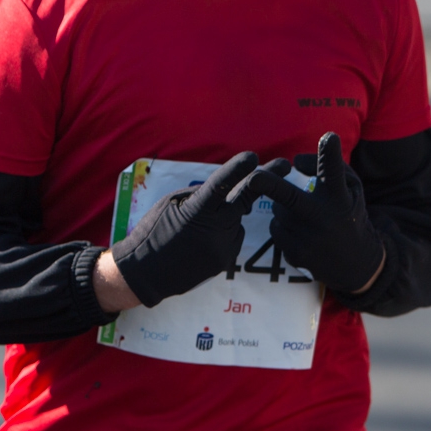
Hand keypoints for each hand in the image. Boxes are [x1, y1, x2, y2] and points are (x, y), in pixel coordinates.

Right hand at [108, 151, 266, 308]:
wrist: (145, 274)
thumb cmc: (153, 232)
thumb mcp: (171, 204)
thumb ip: (200, 194)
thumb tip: (228, 187)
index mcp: (195, 210)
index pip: (221, 185)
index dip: (238, 169)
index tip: (254, 156)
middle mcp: (213, 230)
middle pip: (245, 199)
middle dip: (264, 180)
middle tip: (286, 164)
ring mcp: (222, 248)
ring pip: (236, 220)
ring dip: (228, 215)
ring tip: (198, 228)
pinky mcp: (225, 262)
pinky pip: (233, 238)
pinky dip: (224, 234)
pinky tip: (201, 242)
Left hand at [250, 132, 386, 294]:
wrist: (356, 263)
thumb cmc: (348, 213)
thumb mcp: (351, 188)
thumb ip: (328, 166)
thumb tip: (295, 161)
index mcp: (340, 197)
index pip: (334, 172)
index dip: (330, 155)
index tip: (328, 138)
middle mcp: (324, 218)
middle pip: (290, 197)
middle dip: (269, 186)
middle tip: (253, 177)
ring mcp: (309, 239)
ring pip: (278, 210)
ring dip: (283, 207)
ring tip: (303, 214)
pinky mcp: (296, 255)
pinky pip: (276, 230)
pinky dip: (283, 226)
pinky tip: (302, 232)